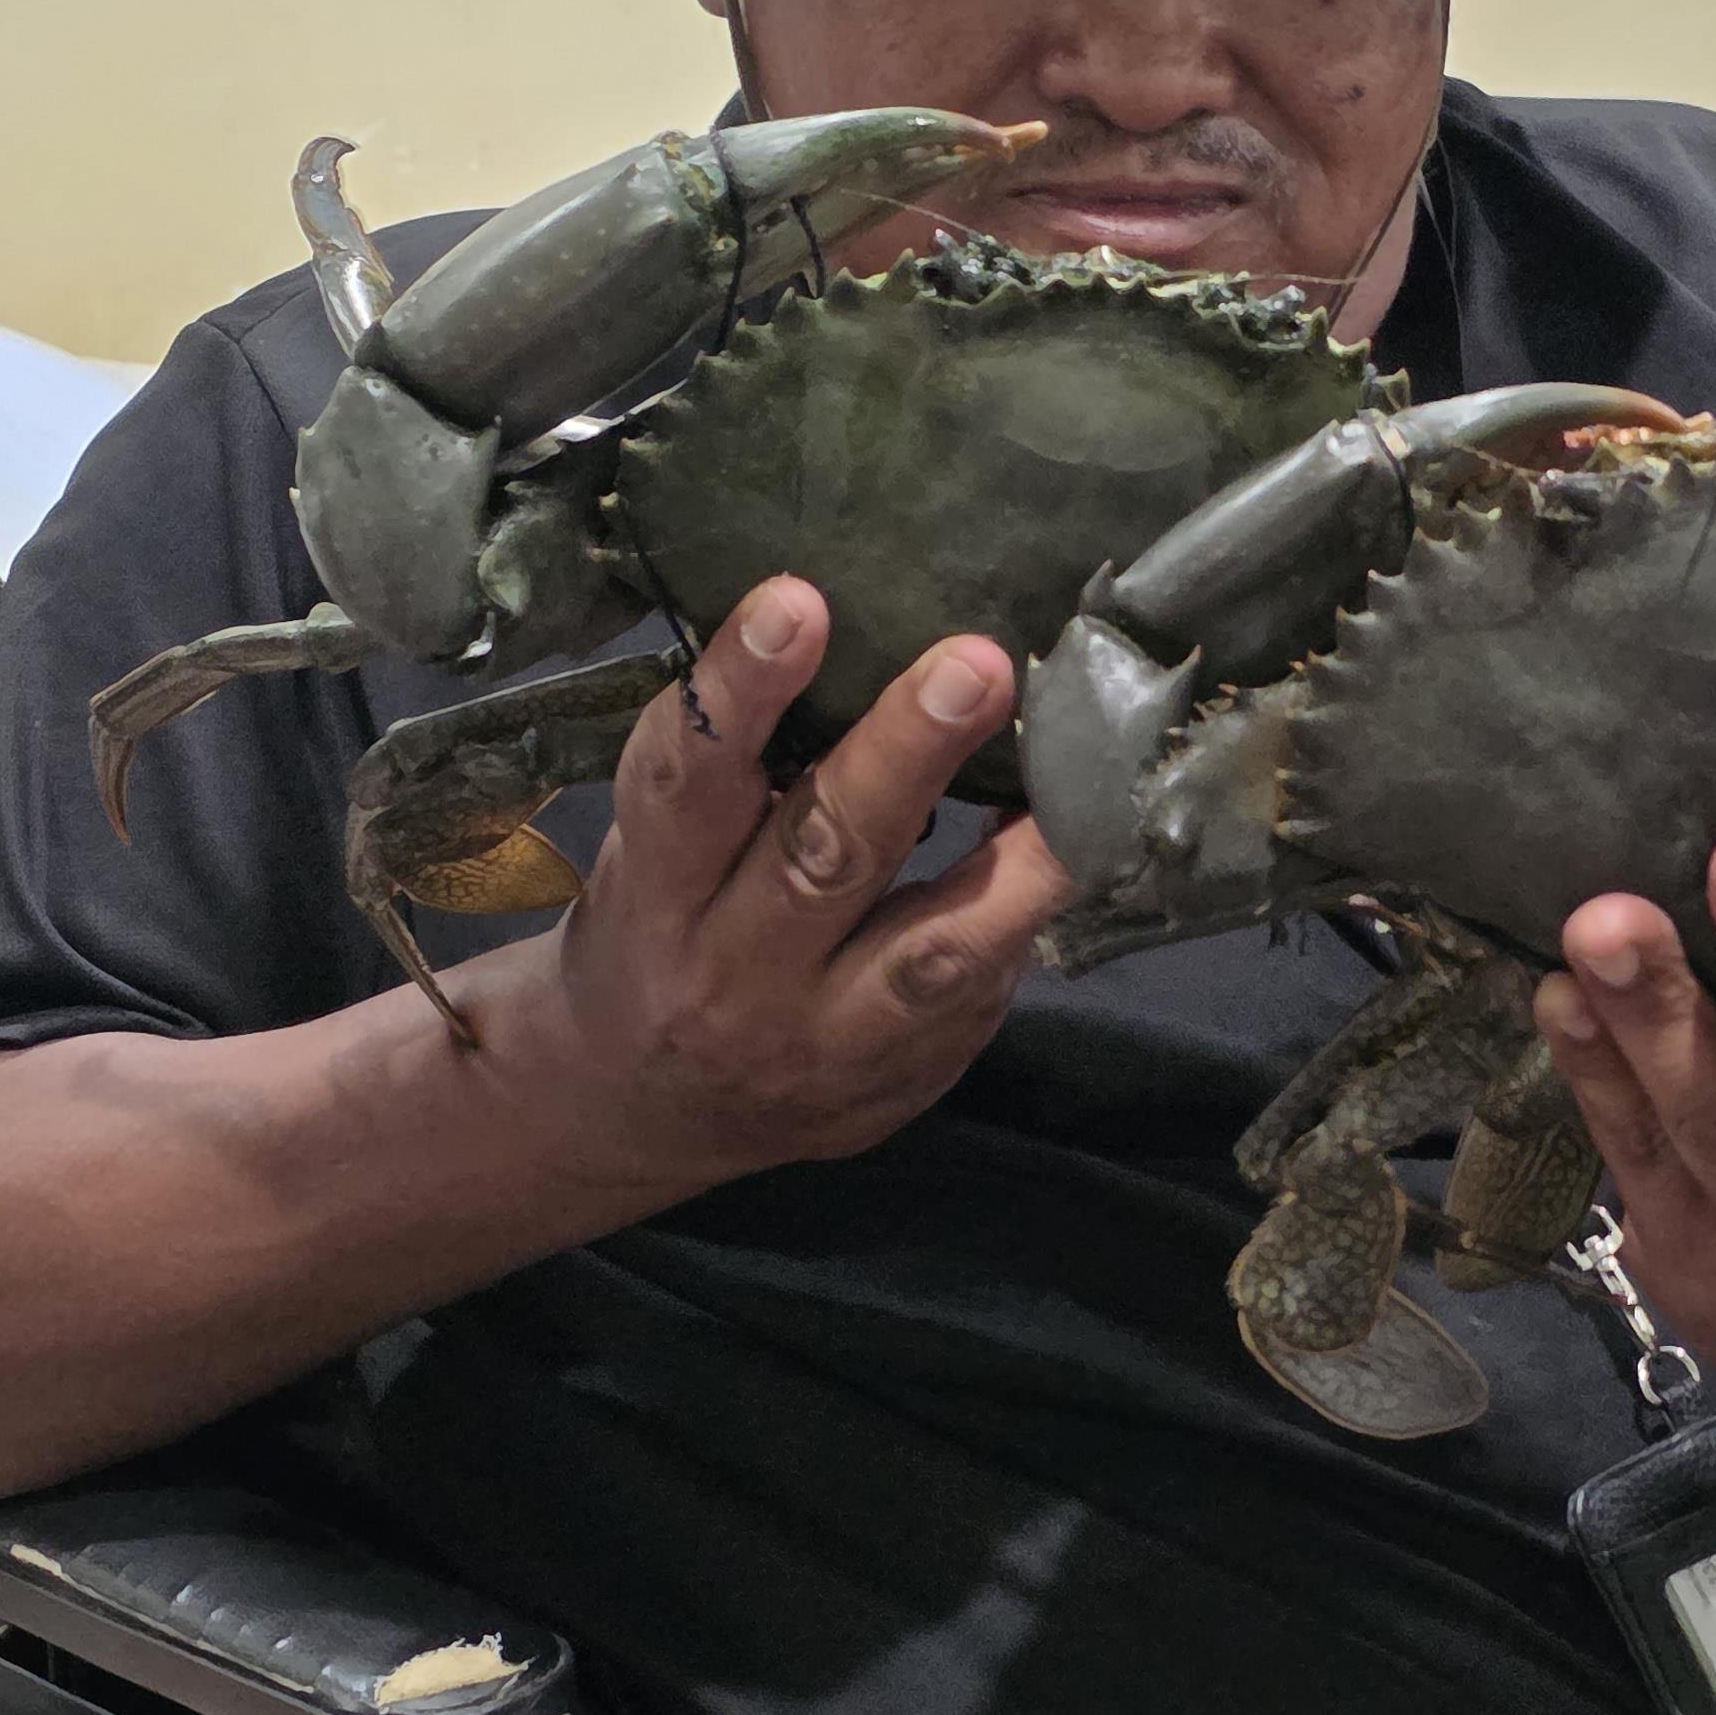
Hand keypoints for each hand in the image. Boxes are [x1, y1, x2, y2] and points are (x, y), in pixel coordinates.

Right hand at [473, 576, 1074, 1206]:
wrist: (635, 1113)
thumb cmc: (656, 932)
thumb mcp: (651, 853)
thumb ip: (727, 776)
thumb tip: (853, 636)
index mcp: (656, 896)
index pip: (688, 784)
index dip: (740, 693)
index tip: (797, 601)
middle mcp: (733, 975)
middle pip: (823, 859)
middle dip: (903, 755)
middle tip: (974, 665)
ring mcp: (820, 1043)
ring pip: (931, 952)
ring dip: (1014, 864)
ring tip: (1081, 781)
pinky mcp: (893, 1085)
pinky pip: (977, 997)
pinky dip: (1027, 918)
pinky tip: (1077, 846)